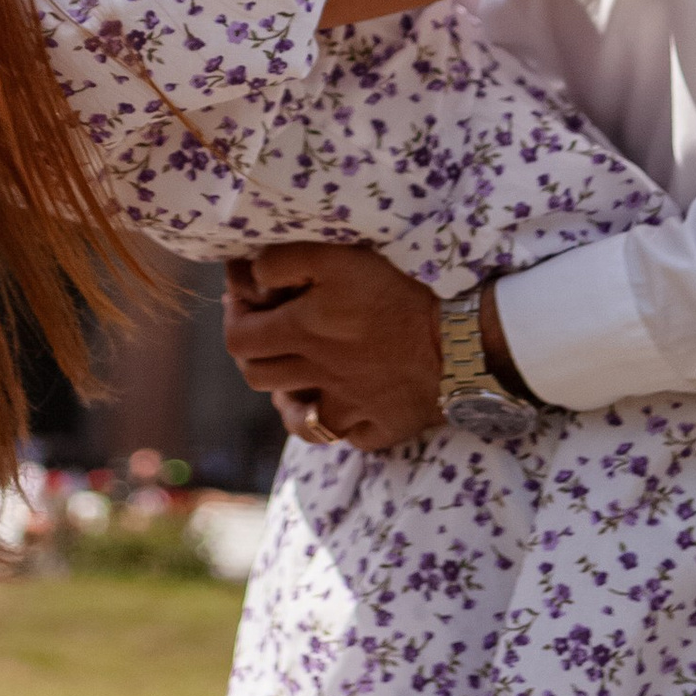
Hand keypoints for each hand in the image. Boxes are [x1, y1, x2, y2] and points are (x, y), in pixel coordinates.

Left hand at [224, 243, 444, 450]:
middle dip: (251, 354)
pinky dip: (342, 425)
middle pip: (259, 377)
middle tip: (265, 333)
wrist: (463, 341)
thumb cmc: (400, 292)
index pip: (238, 338)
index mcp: (303, 334)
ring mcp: (350, 407)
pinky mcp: (382, 425)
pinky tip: (345, 406)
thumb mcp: (339, 257)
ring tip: (294, 379)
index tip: (241, 297)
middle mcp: (318, 375)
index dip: (232, 316)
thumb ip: (286, 260)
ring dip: (288, 398)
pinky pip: (350, 438)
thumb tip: (250, 273)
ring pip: (298, 419)